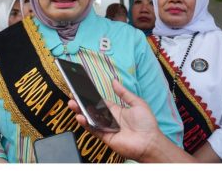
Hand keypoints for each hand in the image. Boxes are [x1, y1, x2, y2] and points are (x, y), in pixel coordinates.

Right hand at [68, 80, 190, 162]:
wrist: (149, 141)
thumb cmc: (146, 123)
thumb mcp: (137, 103)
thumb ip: (124, 93)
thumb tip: (114, 81)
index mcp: (117, 110)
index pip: (100, 102)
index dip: (91, 97)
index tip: (82, 90)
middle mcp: (110, 119)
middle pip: (92, 110)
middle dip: (82, 104)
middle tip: (73, 96)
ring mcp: (107, 128)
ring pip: (90, 119)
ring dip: (81, 112)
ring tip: (72, 104)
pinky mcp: (105, 137)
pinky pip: (94, 129)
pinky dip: (86, 123)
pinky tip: (80, 116)